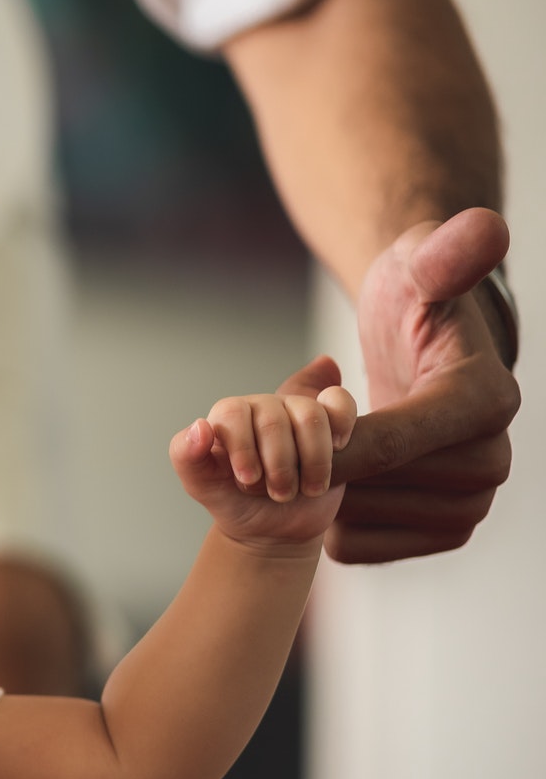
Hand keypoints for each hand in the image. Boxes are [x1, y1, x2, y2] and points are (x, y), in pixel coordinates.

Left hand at [172, 367, 358, 552]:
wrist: (273, 526)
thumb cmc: (235, 500)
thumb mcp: (201, 485)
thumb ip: (186, 456)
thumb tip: (200, 426)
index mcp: (228, 416)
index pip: (232, 413)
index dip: (242, 448)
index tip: (248, 480)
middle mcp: (262, 407)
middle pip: (273, 419)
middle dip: (277, 465)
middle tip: (276, 493)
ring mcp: (297, 411)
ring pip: (310, 415)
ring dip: (312, 460)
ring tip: (306, 488)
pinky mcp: (330, 421)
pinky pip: (340, 402)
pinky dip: (342, 425)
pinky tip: (338, 449)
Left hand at [332, 208, 519, 561]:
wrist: (418, 336)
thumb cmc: (414, 294)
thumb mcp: (419, 264)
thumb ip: (444, 253)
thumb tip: (485, 229)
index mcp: (485, 402)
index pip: (398, 440)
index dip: (333, 442)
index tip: (288, 429)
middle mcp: (491, 460)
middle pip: (373, 487)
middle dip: (322, 461)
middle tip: (298, 427)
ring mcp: (472, 504)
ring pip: (362, 521)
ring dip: (321, 492)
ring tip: (315, 449)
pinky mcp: (442, 532)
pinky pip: (362, 548)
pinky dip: (330, 524)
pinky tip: (327, 483)